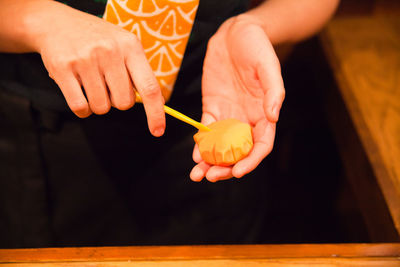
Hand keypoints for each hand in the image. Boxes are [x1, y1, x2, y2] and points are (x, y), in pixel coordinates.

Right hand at [33, 1, 164, 135]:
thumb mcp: (125, 46)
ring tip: (92, 84)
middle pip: (124, 103)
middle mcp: (110, 51)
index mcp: (131, 46)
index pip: (149, 87)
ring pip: (102, 107)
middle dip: (118, 100)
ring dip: (99, 103)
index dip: (155, 113)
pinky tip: (80, 93)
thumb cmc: (98, 40)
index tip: (158, 131)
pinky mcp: (63, 68)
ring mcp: (86, 59)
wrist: (58, 23)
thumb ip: (140, 72)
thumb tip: (156, 102)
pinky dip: (83, 109)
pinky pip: (80, 107)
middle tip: (108, 84)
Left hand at [190, 15, 284, 181]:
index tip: (237, 172)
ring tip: (197, 174)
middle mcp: (247, 119)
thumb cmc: (257, 47)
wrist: (235, 33)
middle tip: (211, 176)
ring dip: (210, 162)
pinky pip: (206, 131)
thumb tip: (274, 116)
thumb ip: (273, 92)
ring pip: (221, 146)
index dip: (250, 161)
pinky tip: (194, 155)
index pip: (261, 145)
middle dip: (226, 167)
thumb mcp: (268, 66)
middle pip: (238, 151)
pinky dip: (201, 145)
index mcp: (264, 114)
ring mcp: (229, 115)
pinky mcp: (213, 108)